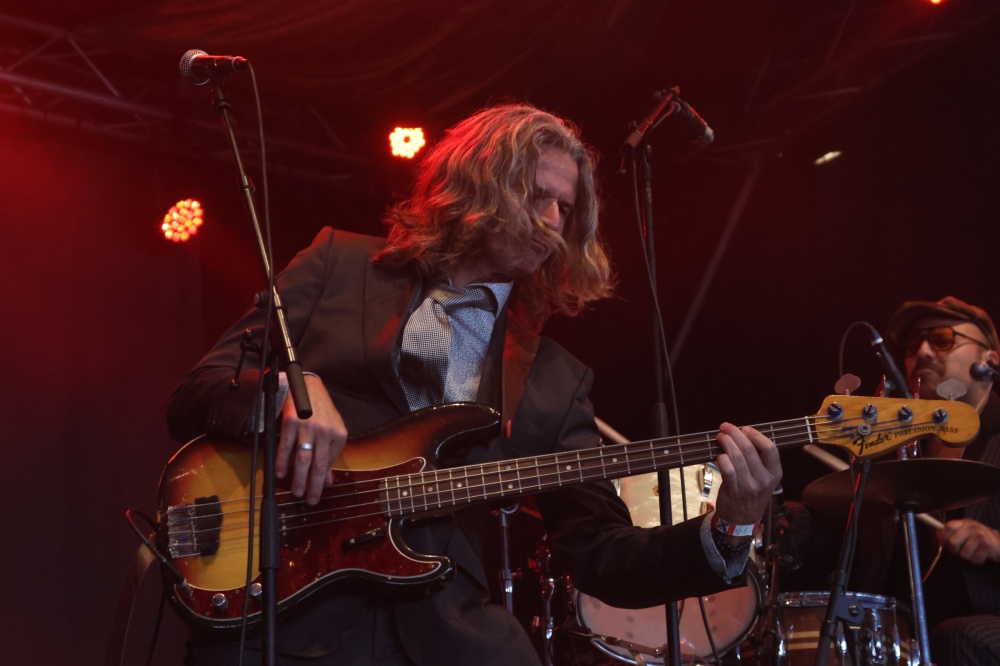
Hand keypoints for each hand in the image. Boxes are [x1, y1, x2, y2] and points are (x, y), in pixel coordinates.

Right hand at [275, 374, 347, 504]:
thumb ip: (330, 455)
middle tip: (309, 500)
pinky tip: (281, 473)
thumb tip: (328, 480)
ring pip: (304, 459)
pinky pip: (286, 447)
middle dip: (313, 486)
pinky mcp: (292, 422)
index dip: (322, 480)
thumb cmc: (321, 409)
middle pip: (319, 465)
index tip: (317, 493)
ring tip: (297, 491)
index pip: (330, 463)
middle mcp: (325, 432)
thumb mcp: (331, 430)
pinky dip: (283, 462)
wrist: (307, 385)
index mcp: (338, 435)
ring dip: (299, 478)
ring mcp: (308, 427)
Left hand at [713, 423, 782, 541]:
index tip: (744, 428)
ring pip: (736, 457)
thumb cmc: (752, 493)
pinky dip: (721, 458)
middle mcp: (764, 479)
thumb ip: (759, 459)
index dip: (756, 435)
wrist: (742, 519)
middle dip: (735, 434)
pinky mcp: (734, 490)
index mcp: (775, 473)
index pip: (770, 449)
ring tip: (720, 437)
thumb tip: (742, 434)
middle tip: (726, 427)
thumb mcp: (764, 478)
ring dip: (726, 443)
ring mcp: (749, 486)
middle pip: (750, 449)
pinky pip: (726, 469)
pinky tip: (719, 454)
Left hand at [938, 518, 999, 564]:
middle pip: (953, 543)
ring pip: (964, 553)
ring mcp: (980, 536)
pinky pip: (975, 559)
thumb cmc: (979, 537)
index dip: (943, 537)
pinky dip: (977, 560)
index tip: (944, 543)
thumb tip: (938, 536)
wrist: (999, 542)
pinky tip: (981, 554)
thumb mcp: (965, 531)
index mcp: (964, 522)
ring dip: (967, 556)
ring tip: (973, 552)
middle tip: (960, 550)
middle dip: (954, 550)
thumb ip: (951, 533)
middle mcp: (972, 527)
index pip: (948, 527)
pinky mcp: (988, 546)